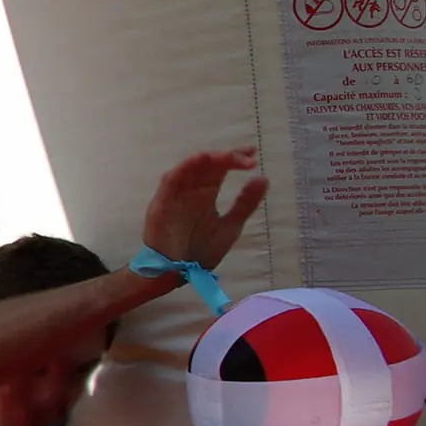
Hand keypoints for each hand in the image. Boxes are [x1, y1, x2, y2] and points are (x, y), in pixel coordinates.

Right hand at [141, 147, 268, 268]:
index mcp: (206, 193)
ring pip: (190, 168)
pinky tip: (198, 160)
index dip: (235, 158)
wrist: (177, 271)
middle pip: (207, 165)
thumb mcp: (230, 226)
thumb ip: (245, 204)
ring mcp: (176, 194)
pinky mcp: (162, 202)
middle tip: (246, 157)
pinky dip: (183, 168)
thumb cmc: (201, 251)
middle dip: (227, 157)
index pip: (220, 168)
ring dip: (207, 159)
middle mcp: (191, 189)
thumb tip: (263, 178)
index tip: (253, 153)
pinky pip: (171, 181)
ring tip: (227, 156)